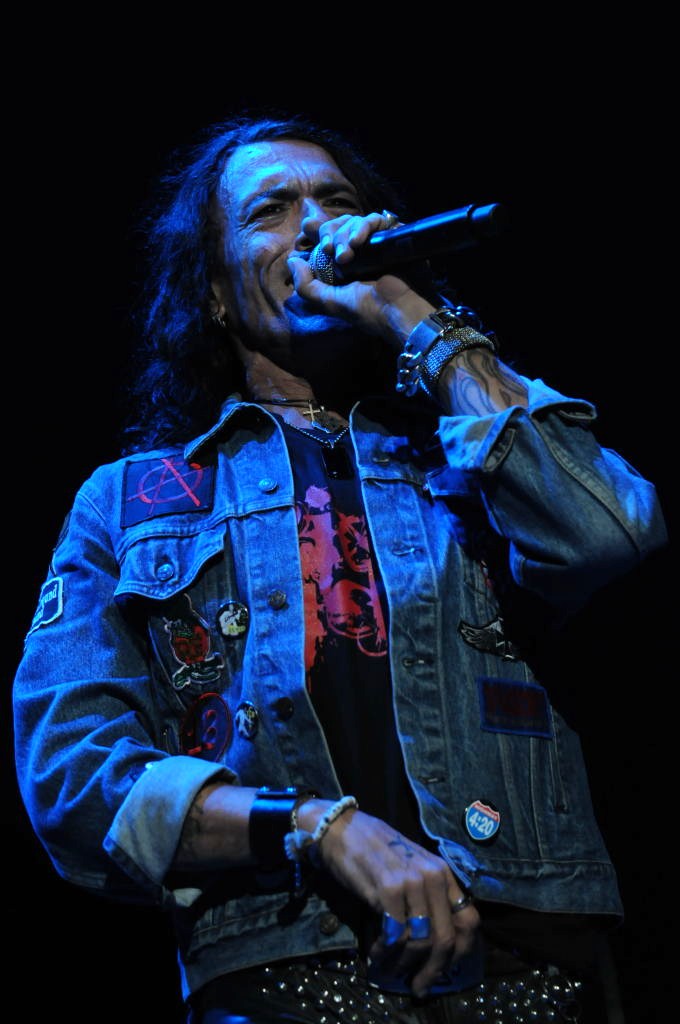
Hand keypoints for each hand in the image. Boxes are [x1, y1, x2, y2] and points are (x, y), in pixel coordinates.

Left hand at [287, 211, 434, 348]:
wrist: (397, 311)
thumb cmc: (366, 310)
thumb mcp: (328, 302)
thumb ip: (305, 285)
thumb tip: (292, 259)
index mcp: (343, 263)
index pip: (325, 235)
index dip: (313, 231)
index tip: (304, 235)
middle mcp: (358, 250)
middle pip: (337, 224)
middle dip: (328, 235)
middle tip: (330, 252)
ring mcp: (375, 242)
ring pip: (353, 220)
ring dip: (344, 235)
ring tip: (346, 256)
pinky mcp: (392, 236)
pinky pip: (375, 219)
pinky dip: (364, 226)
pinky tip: (359, 242)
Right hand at [298, 801, 479, 998]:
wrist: (343, 828)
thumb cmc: (376, 850)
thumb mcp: (412, 868)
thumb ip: (428, 896)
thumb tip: (436, 941)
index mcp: (443, 872)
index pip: (469, 920)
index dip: (461, 952)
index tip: (446, 968)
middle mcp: (433, 876)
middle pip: (446, 938)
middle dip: (433, 970)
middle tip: (419, 986)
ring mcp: (411, 882)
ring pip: (420, 941)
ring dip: (404, 964)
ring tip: (390, 972)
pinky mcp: (387, 890)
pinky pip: (394, 935)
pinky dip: (385, 953)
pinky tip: (376, 955)